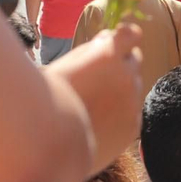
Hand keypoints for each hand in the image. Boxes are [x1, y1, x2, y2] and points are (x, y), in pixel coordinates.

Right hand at [47, 22, 144, 164]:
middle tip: (99, 76)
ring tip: (93, 104)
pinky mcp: (133, 126)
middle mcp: (126, 76)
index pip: (132, 34)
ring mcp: (132, 102)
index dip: (124, 38)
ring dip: (120, 89)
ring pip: (134, 87)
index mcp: (108, 55)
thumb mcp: (66, 65)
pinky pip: (132, 111)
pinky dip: (121, 113)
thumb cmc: (48, 100)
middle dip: (121, 64)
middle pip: (134, 60)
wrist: (45, 147)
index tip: (117, 42)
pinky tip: (98, 121)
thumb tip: (108, 40)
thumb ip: (92, 50)